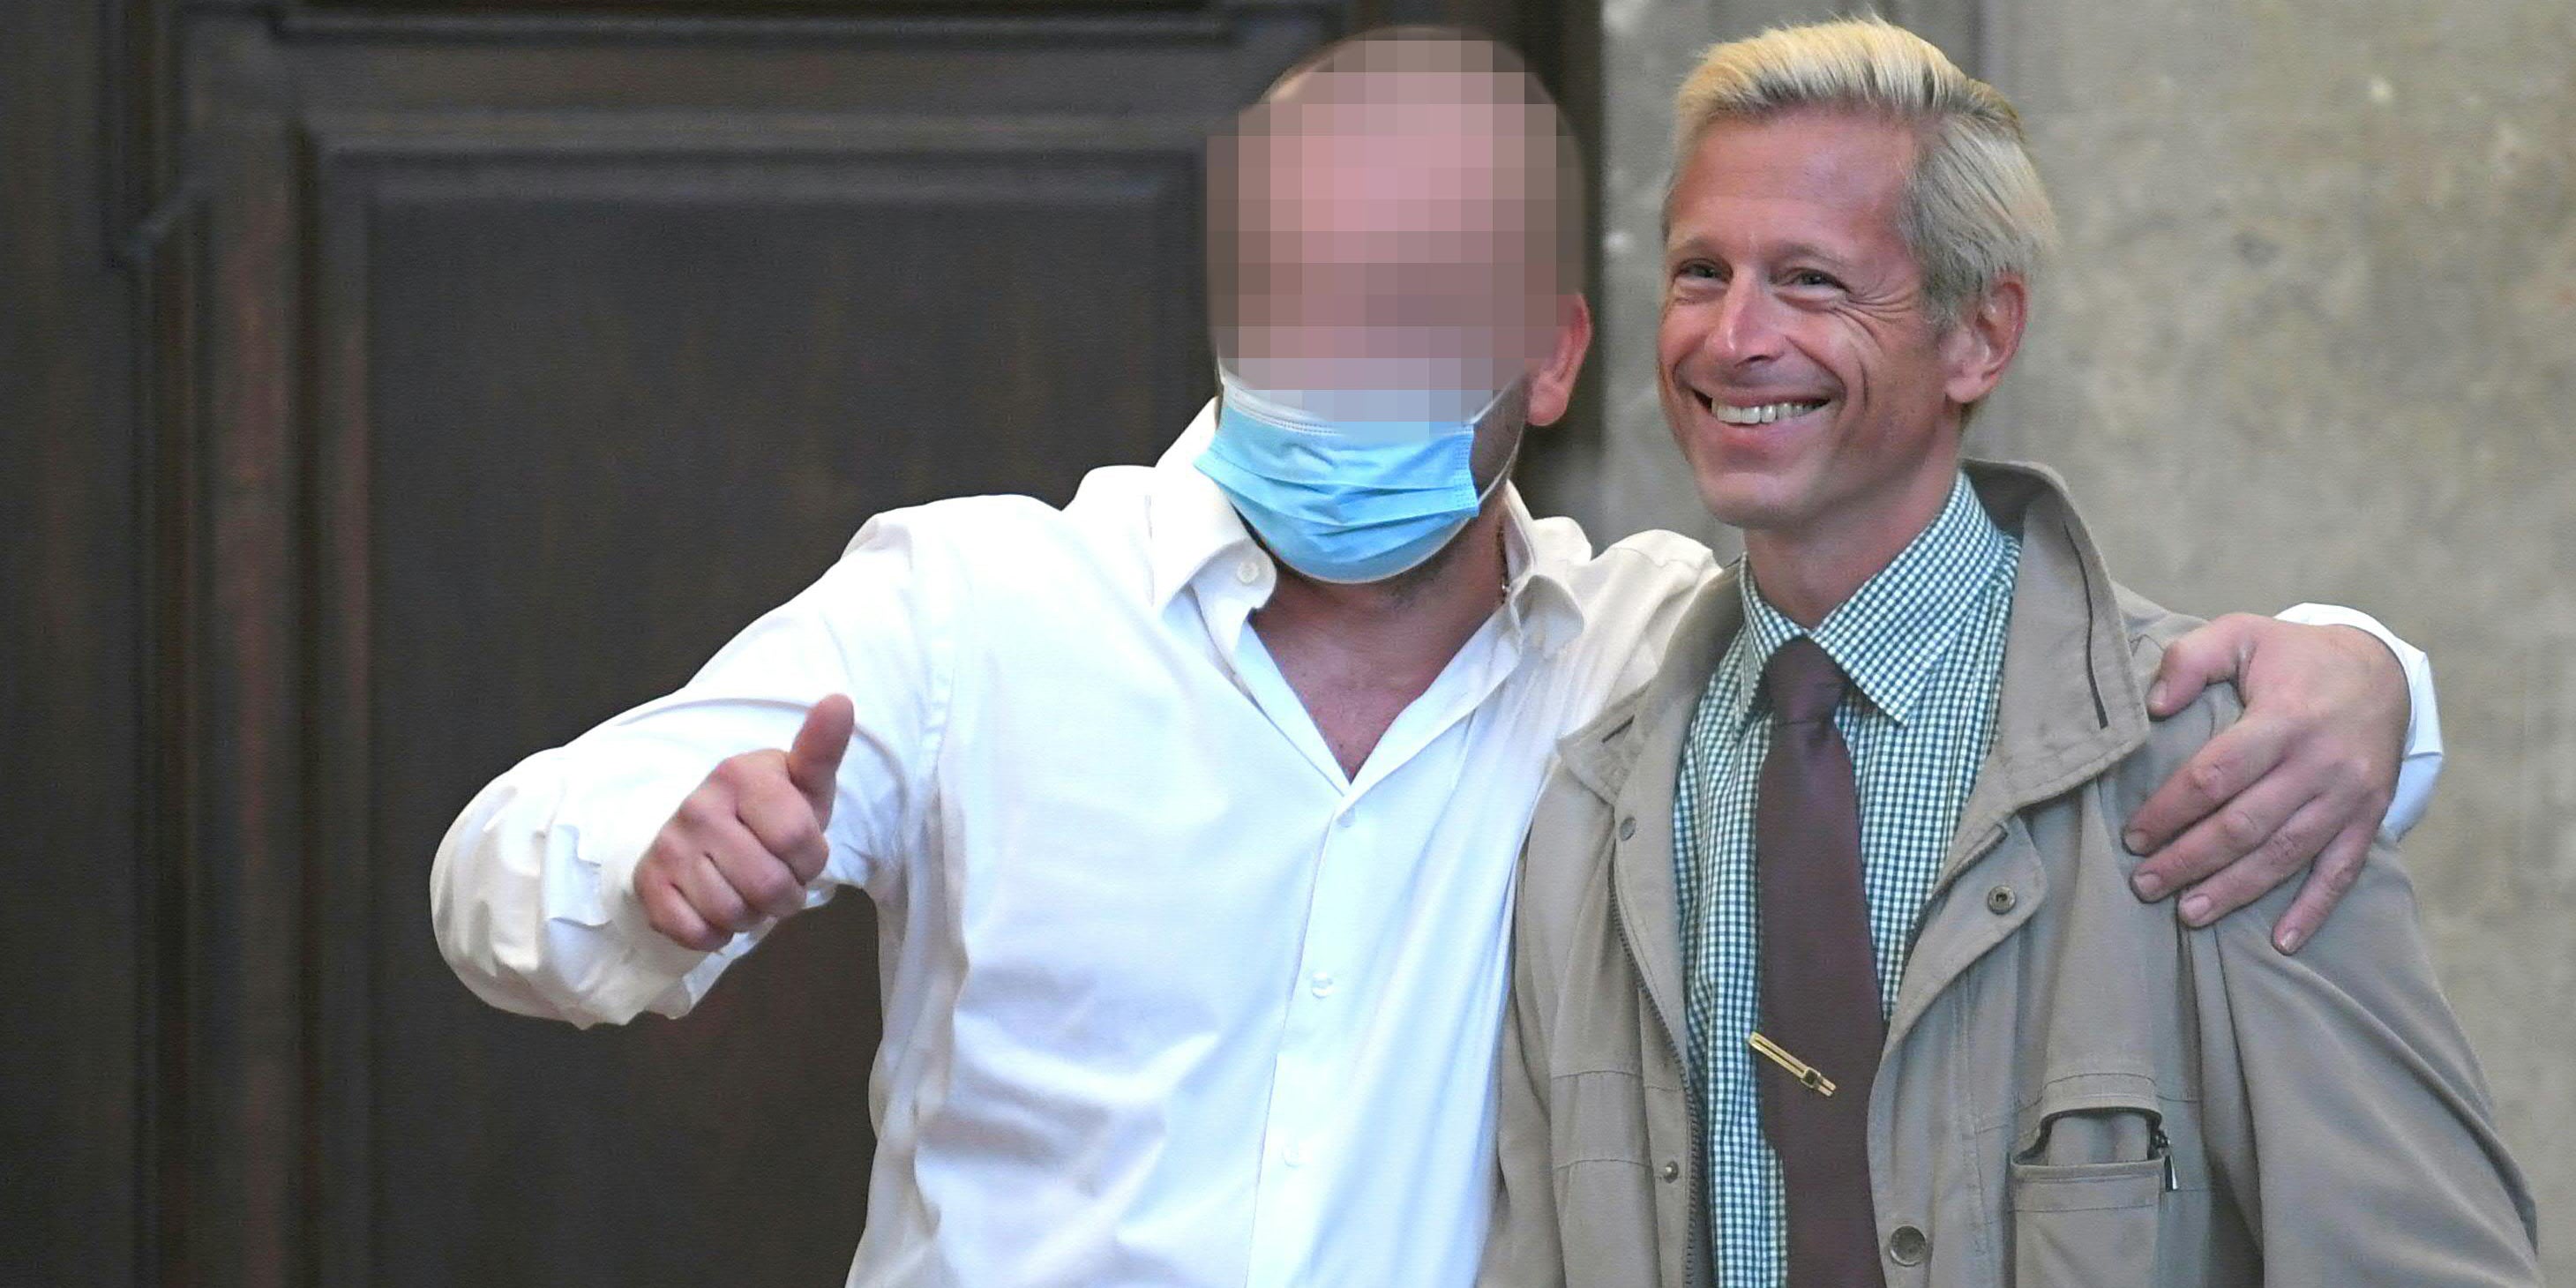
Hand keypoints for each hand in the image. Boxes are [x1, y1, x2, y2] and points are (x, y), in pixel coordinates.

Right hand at [636, 695, 853, 951]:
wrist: (706, 830)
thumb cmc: (770, 809)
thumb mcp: (803, 780)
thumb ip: (822, 748)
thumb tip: (840, 701)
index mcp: (740, 774)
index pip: (799, 839)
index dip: (811, 860)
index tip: (801, 852)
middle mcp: (698, 806)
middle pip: (769, 885)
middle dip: (786, 896)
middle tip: (778, 880)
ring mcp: (669, 846)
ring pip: (734, 914)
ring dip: (753, 917)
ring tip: (748, 891)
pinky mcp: (649, 885)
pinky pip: (696, 933)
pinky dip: (717, 934)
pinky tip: (718, 908)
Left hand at [2122, 615, 2406, 952]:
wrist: (2380, 670)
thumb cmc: (2294, 657)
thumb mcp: (2242, 633)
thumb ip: (2191, 659)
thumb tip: (2153, 706)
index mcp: (2284, 718)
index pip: (2216, 775)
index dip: (2171, 810)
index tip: (2133, 835)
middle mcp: (2321, 763)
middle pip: (2246, 824)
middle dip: (2190, 860)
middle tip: (2145, 885)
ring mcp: (2349, 796)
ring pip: (2286, 854)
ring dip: (2235, 890)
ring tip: (2188, 913)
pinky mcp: (2368, 817)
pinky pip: (2342, 871)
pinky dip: (2313, 909)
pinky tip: (2282, 942)